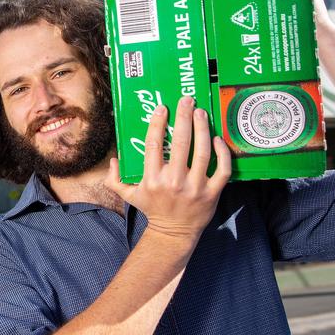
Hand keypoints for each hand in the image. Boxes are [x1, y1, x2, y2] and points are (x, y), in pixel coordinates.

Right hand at [105, 96, 231, 241]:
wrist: (174, 233)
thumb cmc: (153, 210)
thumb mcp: (129, 196)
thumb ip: (115, 179)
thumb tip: (113, 160)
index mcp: (152, 179)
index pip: (154, 145)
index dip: (158, 124)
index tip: (162, 108)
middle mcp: (174, 182)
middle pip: (181, 143)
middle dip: (184, 117)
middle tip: (187, 100)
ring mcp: (195, 188)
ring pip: (202, 152)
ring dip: (203, 128)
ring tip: (201, 113)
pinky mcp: (212, 193)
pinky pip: (222, 169)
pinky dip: (222, 152)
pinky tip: (217, 138)